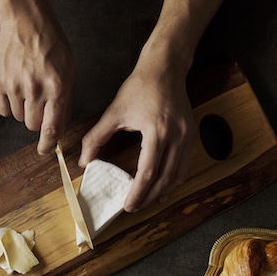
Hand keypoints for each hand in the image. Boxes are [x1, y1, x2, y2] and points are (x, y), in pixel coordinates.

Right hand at [0, 0, 74, 153]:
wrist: (27, 25)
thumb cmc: (51, 46)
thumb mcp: (70, 74)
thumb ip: (65, 103)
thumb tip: (59, 128)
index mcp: (57, 89)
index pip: (51, 129)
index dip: (48, 145)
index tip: (45, 150)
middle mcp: (35, 90)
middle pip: (32, 125)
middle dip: (37, 121)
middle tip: (40, 107)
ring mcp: (15, 86)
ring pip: (18, 117)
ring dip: (24, 111)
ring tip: (28, 91)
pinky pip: (3, 109)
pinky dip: (9, 105)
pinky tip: (15, 91)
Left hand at [80, 65, 195, 212]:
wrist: (165, 68)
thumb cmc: (139, 87)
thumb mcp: (114, 111)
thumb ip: (97, 137)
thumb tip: (84, 161)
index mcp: (156, 131)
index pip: (147, 171)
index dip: (138, 192)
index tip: (128, 206)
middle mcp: (176, 136)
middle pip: (165, 178)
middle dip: (150, 197)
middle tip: (135, 207)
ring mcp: (187, 136)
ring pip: (178, 175)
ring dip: (164, 191)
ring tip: (149, 200)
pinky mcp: (192, 134)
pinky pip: (184, 164)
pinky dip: (174, 178)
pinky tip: (162, 184)